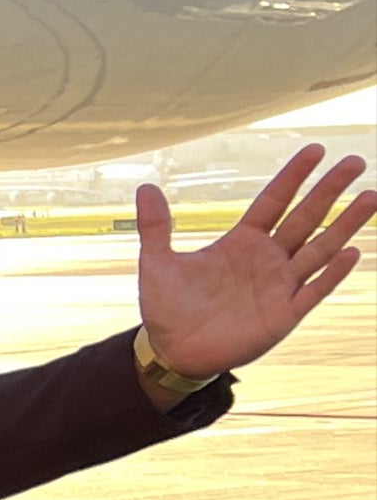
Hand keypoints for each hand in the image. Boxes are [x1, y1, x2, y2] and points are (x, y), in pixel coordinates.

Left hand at [137, 143, 366, 379]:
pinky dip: (332, 273)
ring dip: (345, 225)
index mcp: (242, 241)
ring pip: (320, 249)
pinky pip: (314, 290)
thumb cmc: (167, 307)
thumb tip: (145, 187)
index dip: (294, 176)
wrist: (172, 351)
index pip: (274, 201)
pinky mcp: (284, 315)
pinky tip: (352, 253)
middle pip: (305, 217)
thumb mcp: (158, 263)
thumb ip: (156, 227)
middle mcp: (267, 258)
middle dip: (330, 190)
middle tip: (355, 161)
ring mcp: (279, 286)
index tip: (315, 148)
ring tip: (371, 197)